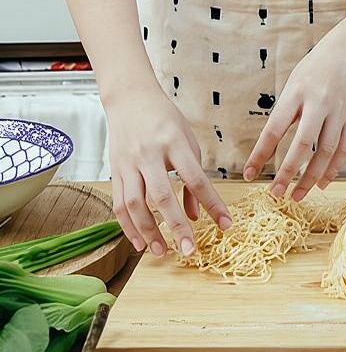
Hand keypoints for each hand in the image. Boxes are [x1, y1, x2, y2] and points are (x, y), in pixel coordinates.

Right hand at [106, 88, 230, 256]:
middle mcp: (149, 154)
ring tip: (163, 251)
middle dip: (176, 226)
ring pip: (134, 203)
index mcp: (175, 143)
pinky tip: (140, 242)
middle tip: (189, 250)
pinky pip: (119, 203)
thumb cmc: (165, 120)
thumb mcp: (188, 142)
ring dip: (148, 231)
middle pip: (161, 196)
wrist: (130, 99)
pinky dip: (128, 226)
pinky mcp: (114, 171)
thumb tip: (198, 216)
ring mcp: (127, 163)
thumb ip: (192, 179)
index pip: (196, 179)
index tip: (226, 225)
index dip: (212, 204)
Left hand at [243, 38, 345, 198]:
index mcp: (295, 94)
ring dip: (311, 177)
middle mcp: (318, 103)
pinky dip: (333, 169)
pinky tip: (321, 183)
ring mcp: (339, 112)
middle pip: (303, 143)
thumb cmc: (313, 73)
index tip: (249, 175)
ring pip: (326, 151)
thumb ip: (283, 116)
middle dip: (288, 172)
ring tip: (297, 195)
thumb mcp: (292, 87)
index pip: (274, 129)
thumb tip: (266, 152)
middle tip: (276, 193)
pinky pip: (344, 149)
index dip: (260, 154)